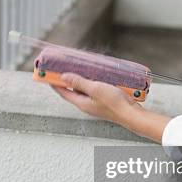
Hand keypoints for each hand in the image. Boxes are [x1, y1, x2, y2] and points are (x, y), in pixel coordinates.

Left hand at [51, 73, 170, 142]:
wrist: (132, 114)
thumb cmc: (114, 103)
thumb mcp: (95, 89)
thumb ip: (79, 82)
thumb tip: (63, 77)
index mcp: (81, 103)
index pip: (63, 93)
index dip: (55, 84)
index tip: (49, 75)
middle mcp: (87, 104)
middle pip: (74, 91)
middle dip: (69, 80)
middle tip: (65, 68)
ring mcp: (96, 104)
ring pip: (85, 90)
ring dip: (82, 80)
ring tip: (81, 69)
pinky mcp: (105, 101)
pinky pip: (95, 90)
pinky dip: (93, 82)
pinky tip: (97, 75)